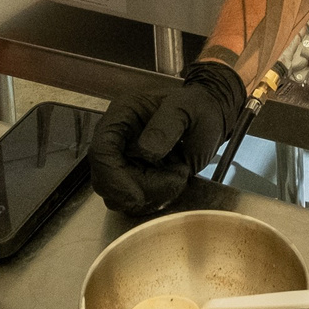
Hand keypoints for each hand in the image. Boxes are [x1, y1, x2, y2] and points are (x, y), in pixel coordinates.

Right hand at [88, 60, 244, 217]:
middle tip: (175, 178)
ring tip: (178, 174)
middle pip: (105, 180)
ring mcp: (124, 161)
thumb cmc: (196, 107)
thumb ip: (167, 125)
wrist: (208, 117)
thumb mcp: (186, 109)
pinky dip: (155, 199)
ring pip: (118, 196)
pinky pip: (134, 201)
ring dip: (150, 196)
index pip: (100, 152)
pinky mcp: (135, 177)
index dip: (113, 178)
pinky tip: (174, 181)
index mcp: (121, 117)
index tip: (138, 196)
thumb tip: (147, 151)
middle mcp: (116, 141)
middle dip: (138, 190)